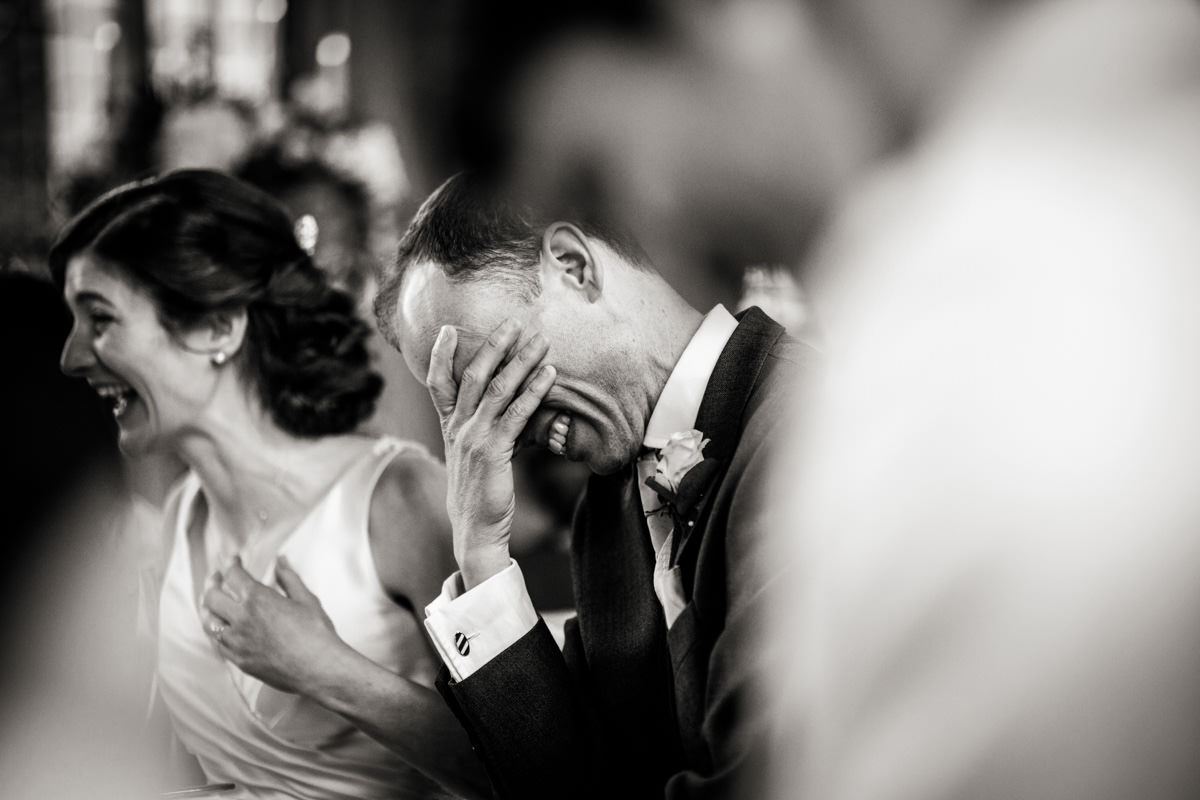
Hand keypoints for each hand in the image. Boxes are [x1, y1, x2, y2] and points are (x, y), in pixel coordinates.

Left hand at [201, 556, 344, 694]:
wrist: (319, 668)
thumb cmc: (317, 633)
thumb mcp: (306, 599)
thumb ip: (289, 578)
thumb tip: (281, 560)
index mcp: (258, 599)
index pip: (233, 575)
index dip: (231, 564)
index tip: (234, 560)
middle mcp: (241, 619)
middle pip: (212, 597)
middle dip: (212, 583)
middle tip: (216, 577)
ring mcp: (237, 642)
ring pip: (208, 622)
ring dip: (206, 608)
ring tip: (209, 602)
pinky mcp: (239, 660)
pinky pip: (217, 643)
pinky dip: (215, 631)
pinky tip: (219, 628)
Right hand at [426, 319, 555, 588]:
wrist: (475, 529)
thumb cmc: (481, 492)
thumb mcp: (476, 455)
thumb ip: (487, 429)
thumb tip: (511, 410)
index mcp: (450, 427)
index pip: (438, 384)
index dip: (442, 355)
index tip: (447, 328)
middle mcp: (458, 428)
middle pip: (473, 376)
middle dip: (493, 346)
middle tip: (513, 322)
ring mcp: (474, 438)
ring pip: (498, 389)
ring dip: (520, 361)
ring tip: (539, 340)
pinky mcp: (494, 451)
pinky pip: (517, 414)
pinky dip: (534, 391)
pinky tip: (550, 375)